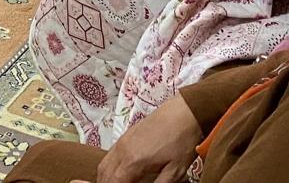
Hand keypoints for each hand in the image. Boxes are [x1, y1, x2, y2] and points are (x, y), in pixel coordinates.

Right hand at [76, 95, 201, 182]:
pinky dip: (109, 167)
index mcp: (133, 161)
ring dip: (105, 177)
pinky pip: (109, 154)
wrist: (185, 111)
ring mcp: (123, 140)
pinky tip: (118, 172)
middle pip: (104, 174)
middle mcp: (123, 149)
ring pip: (104, 164)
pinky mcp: (126, 134)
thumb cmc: (182, 140)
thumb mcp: (175, 171)